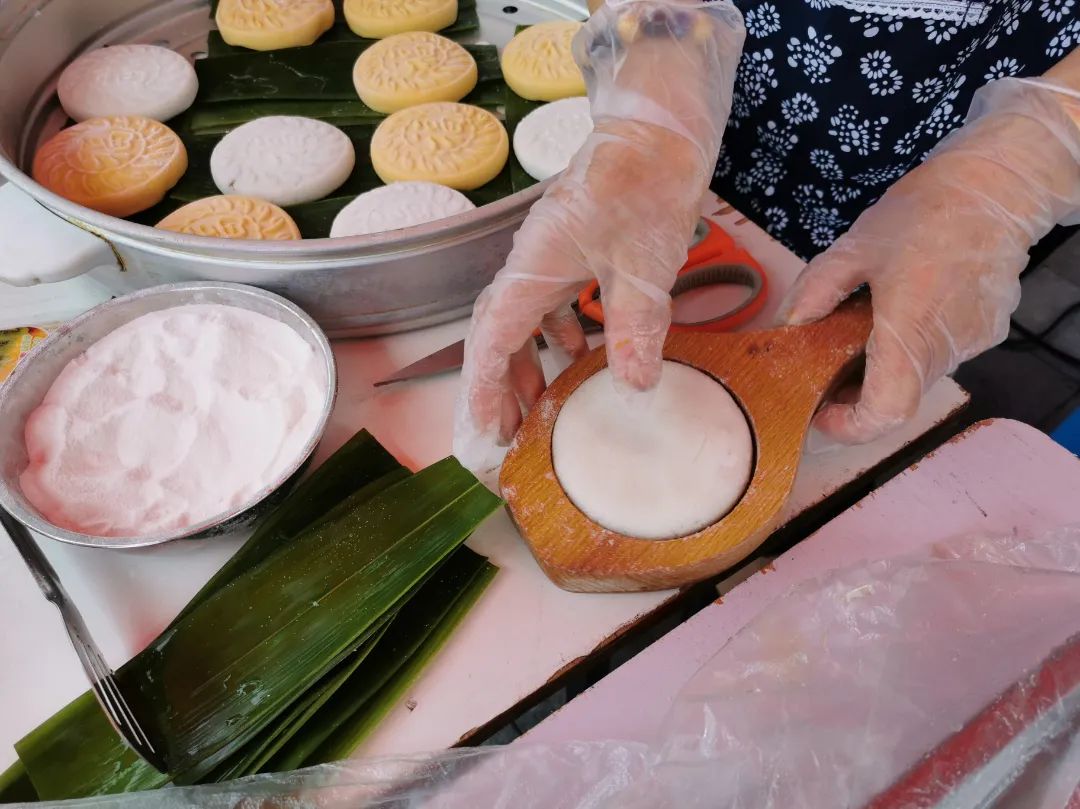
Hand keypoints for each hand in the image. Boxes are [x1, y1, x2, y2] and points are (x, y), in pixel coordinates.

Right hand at [453, 1, 745, 470]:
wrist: (658, 129)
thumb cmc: (644, 187)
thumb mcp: (643, 268)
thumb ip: (634, 329)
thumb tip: (634, 386)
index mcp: (533, 268)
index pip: (493, 339)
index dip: (486, 387)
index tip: (489, 427)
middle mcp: (530, 262)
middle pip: (500, 332)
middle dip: (502, 384)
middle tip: (511, 431)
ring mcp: (549, 254)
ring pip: (524, 319)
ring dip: (529, 362)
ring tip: (541, 405)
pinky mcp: (571, 248)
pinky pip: (551, 301)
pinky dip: (558, 334)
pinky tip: (579, 354)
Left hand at [781, 78, 1079, 443]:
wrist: (1000, 185)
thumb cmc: (925, 212)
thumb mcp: (854, 247)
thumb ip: (816, 291)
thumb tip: (787, 326)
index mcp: (911, 330)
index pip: (886, 411)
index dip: (849, 426)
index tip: (821, 413)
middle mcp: (947, 347)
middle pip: (897, 397)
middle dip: (857, 393)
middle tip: (826, 368)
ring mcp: (973, 342)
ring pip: (918, 376)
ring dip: (885, 366)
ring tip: (861, 329)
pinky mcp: (988, 330)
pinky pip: (941, 353)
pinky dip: (913, 346)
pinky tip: (902, 309)